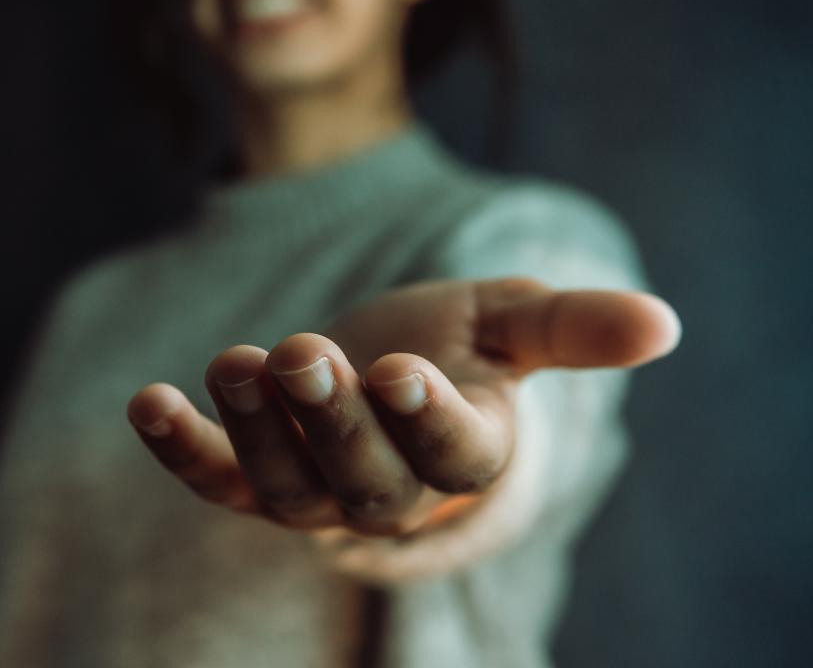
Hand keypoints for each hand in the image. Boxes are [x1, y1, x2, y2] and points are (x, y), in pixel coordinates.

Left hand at [126, 277, 680, 536]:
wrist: (380, 377)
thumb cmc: (456, 348)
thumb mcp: (511, 323)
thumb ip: (577, 327)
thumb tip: (666, 324)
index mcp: (463, 451)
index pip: (454, 454)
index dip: (429, 420)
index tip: (405, 371)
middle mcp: (390, 488)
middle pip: (364, 480)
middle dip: (333, 424)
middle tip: (306, 356)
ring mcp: (315, 491)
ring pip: (285, 485)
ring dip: (254, 429)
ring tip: (237, 363)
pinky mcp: (251, 477)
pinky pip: (214, 479)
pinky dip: (180, 448)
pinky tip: (146, 402)